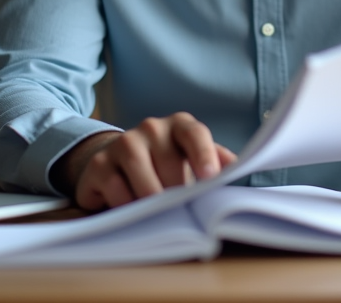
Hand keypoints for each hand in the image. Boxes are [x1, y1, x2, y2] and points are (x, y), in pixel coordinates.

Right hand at [52, 113, 237, 210]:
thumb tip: (240, 169)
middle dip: (177, 189)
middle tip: (183, 210)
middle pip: (168, 160)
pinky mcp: (100, 164)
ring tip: (158, 213)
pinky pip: (116, 187)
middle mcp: (151, 128)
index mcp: (180, 126)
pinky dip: (126, 203)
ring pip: (140, 171)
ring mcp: (123, 143)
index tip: (211, 177)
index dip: (204, 154)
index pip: (195, 133)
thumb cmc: (167, 165)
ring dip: (151, 197)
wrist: (118, 164)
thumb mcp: (194, 161)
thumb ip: (217, 162)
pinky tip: (132, 210)